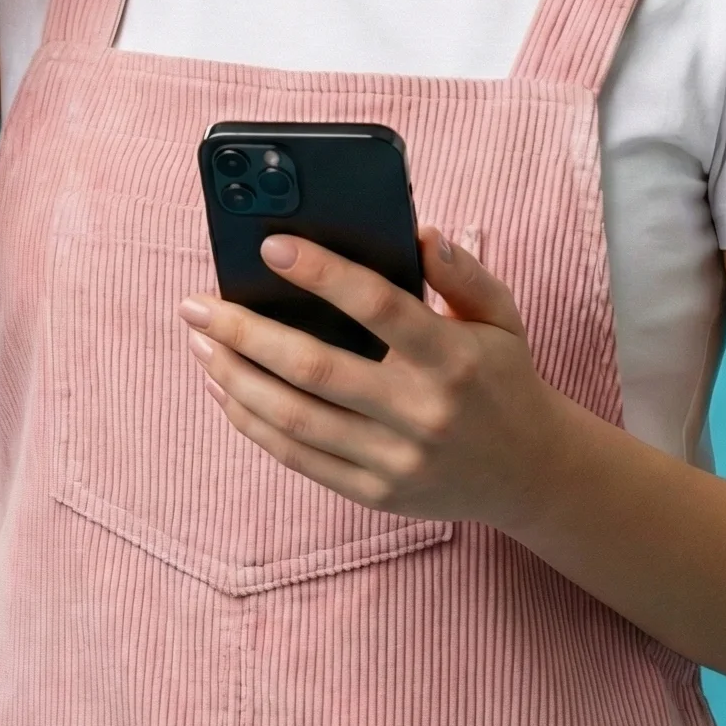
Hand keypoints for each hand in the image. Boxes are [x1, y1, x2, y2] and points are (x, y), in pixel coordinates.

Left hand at [177, 229, 572, 528]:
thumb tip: (418, 232)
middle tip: (197, 303)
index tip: (270, 246)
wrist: (529, 472)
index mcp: (452, 357)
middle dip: (245, 333)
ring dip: (235, 377)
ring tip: (198, 341)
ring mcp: (394, 460)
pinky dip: (251, 423)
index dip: (321, 273)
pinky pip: (298, 459)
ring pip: (294, 419)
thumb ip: (462, 270)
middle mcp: (421, 412)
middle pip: (315, 369)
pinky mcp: (374, 493)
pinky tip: (223, 389)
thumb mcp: (500, 313)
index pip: (377, 306)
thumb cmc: (501, 376)